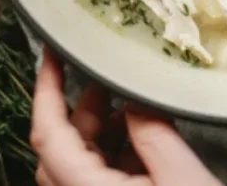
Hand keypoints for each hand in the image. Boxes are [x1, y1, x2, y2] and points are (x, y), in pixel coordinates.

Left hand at [30, 48, 220, 185]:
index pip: (47, 135)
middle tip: (108, 82)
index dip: (44, 89)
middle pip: (59, 150)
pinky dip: (113, 159)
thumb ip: (151, 132)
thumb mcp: (182, 176)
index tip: (49, 53)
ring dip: (99, 136)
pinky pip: (94, 183)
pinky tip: (145, 145)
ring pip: (76, 167)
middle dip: (82, 111)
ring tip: (134, 114)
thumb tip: (131, 98)